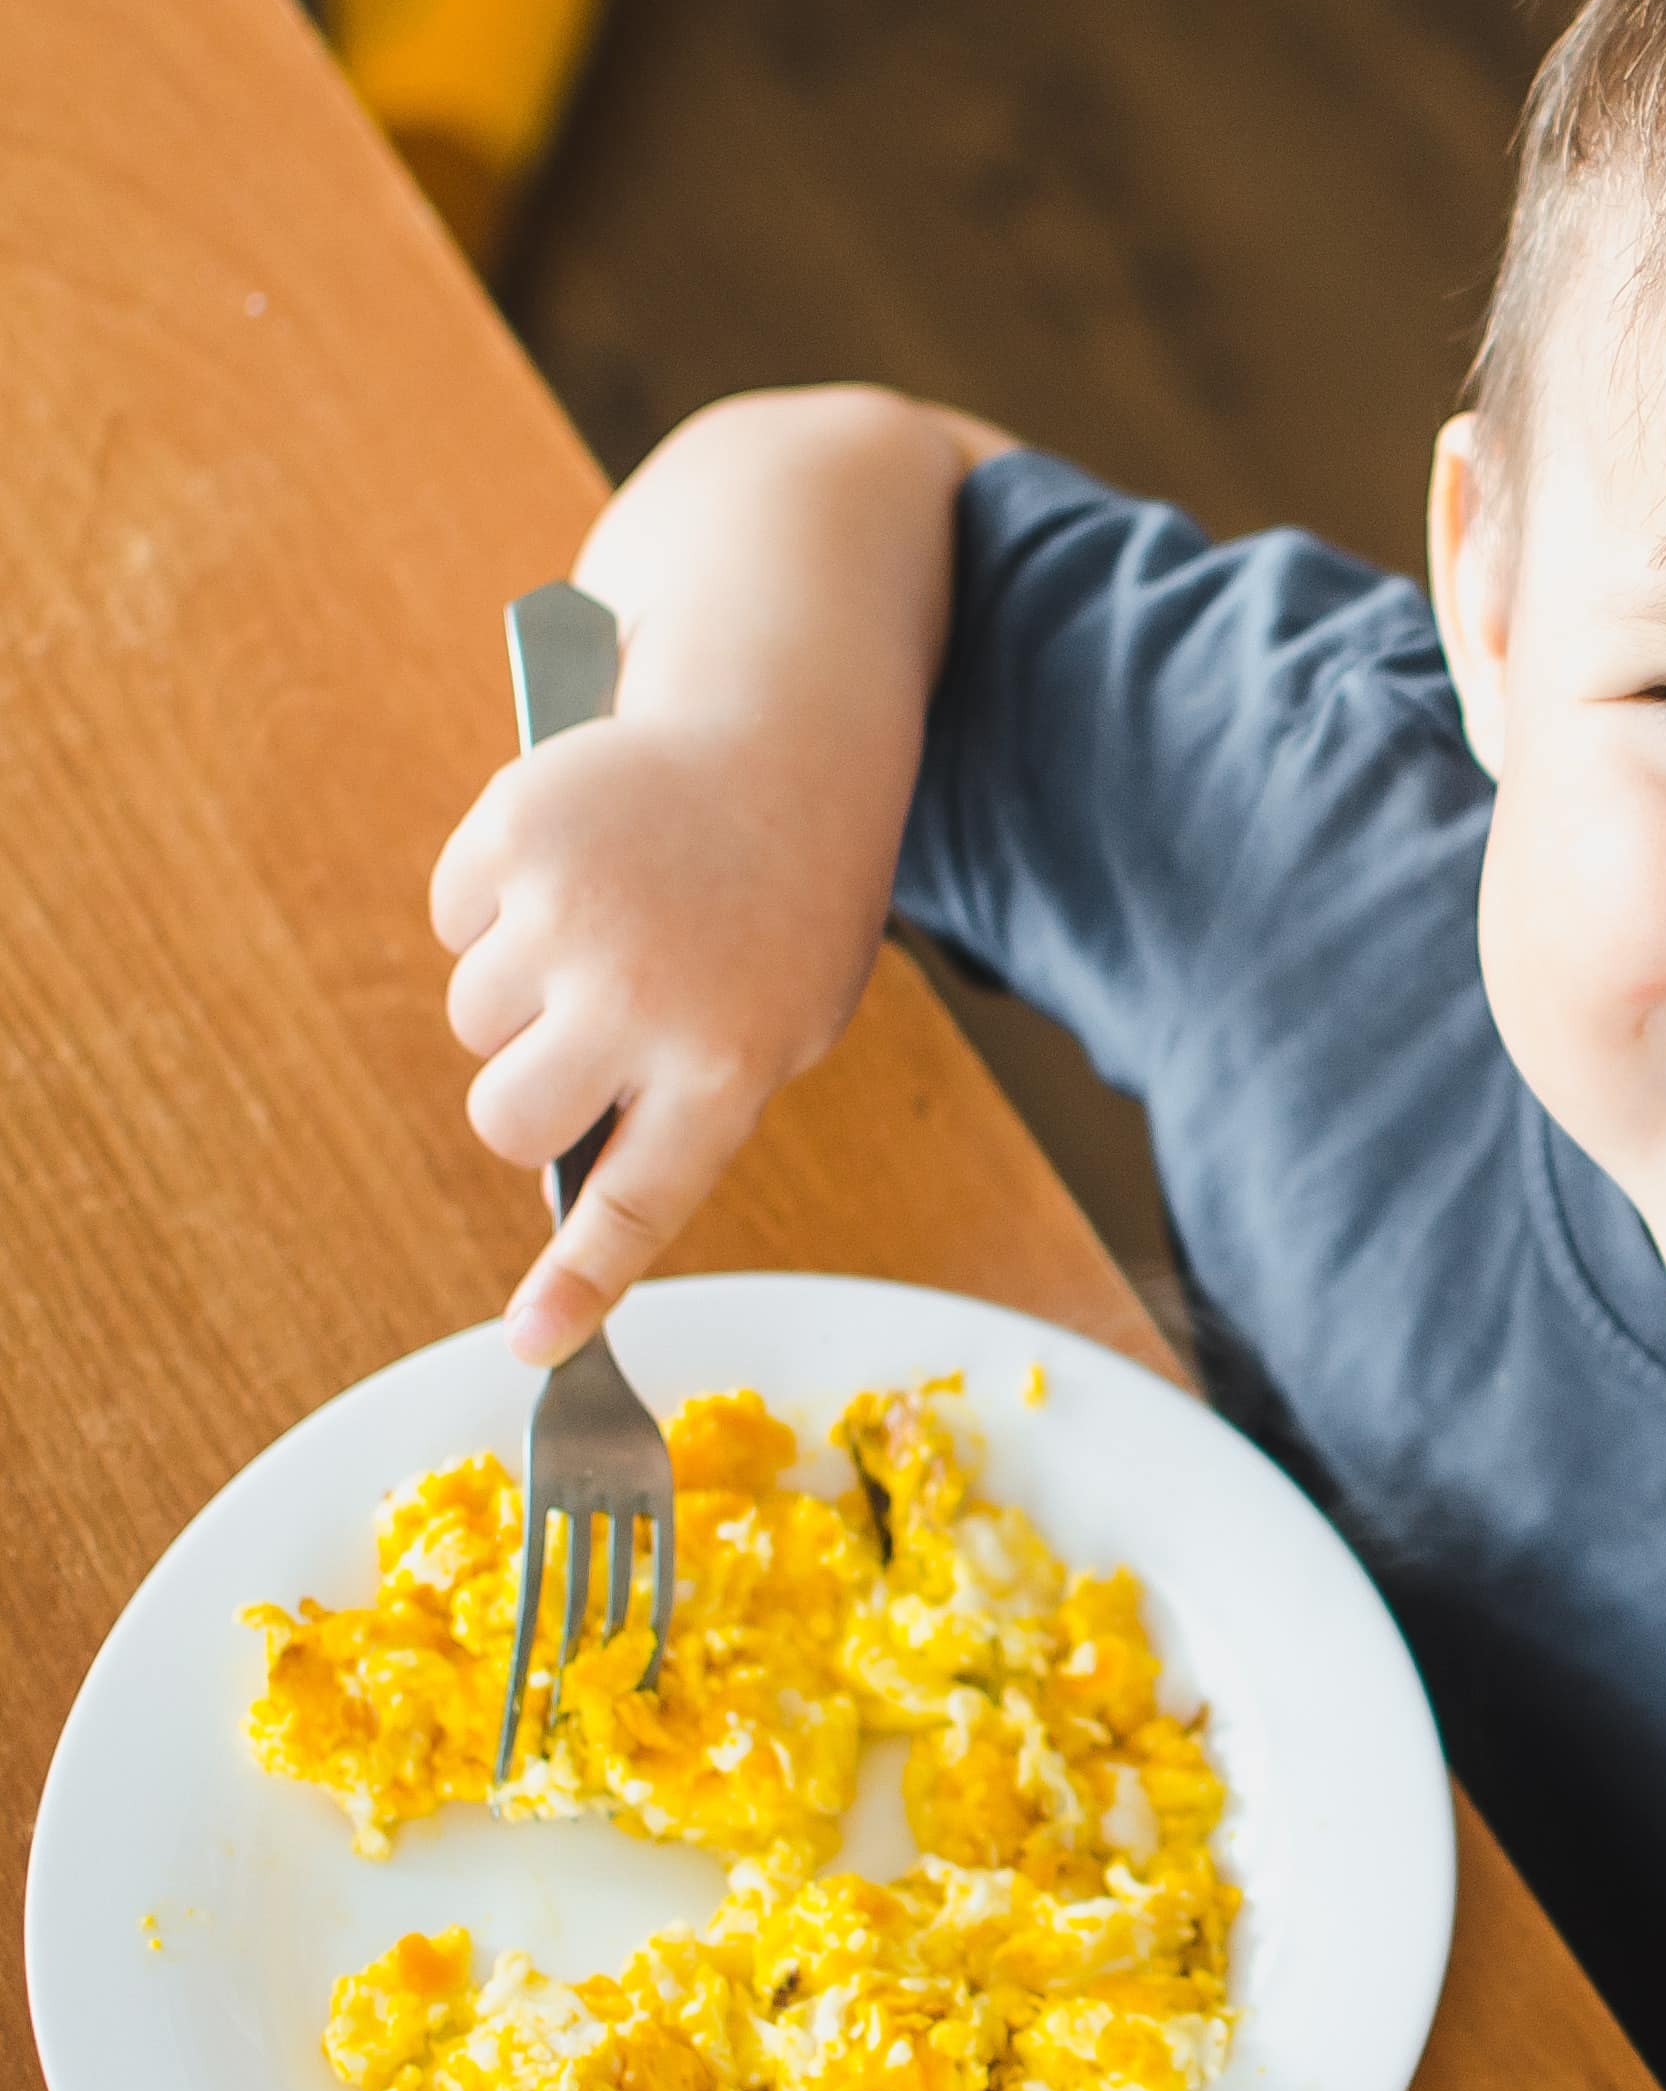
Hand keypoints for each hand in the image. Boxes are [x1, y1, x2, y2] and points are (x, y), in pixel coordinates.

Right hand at [430, 702, 896, 1361]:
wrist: (787, 744)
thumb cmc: (786, 907)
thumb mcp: (783, 1018)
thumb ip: (689, 1098)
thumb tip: (568, 1175)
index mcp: (728, 1062)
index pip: (638, 1201)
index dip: (580, 1280)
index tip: (532, 1345)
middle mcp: (643, 1000)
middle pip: (507, 1120)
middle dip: (525, 1099)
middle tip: (580, 1047)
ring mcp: (570, 915)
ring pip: (474, 1021)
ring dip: (519, 992)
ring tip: (609, 928)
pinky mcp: (514, 834)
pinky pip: (453, 920)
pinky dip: (494, 904)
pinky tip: (579, 866)